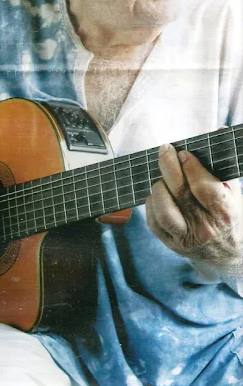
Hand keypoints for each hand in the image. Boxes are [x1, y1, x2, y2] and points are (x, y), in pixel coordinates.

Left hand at [146, 144, 242, 271]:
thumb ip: (223, 163)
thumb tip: (219, 130)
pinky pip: (153, 221)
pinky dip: (151, 203)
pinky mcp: (171, 244)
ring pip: (163, 209)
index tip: (184, 152)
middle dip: (169, 166)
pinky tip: (157, 193)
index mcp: (225, 213)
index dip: (192, 167)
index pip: (204, 187)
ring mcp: (186, 238)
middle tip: (165, 150)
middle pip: (180, 193)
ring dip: (159, 187)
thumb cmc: (230, 215)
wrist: (229, 254)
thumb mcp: (234, 192)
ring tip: (162, 177)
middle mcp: (205, 228)